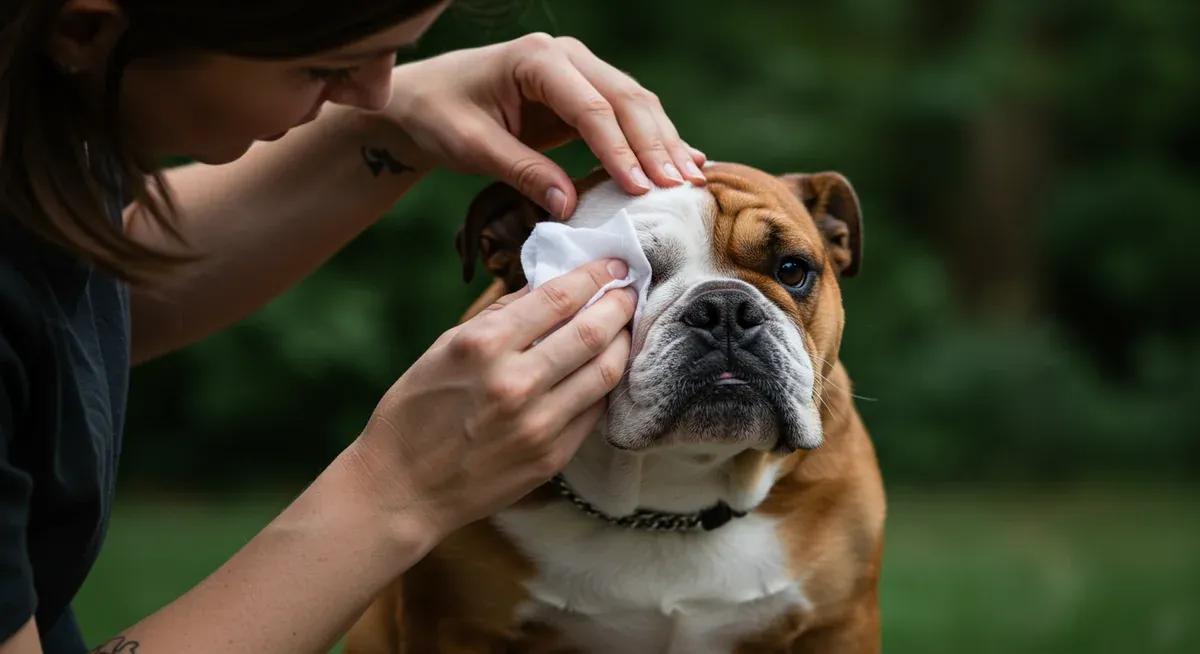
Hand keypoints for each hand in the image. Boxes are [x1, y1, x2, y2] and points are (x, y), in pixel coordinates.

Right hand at [345, 259, 635, 540]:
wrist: (402, 489)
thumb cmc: (415, 411)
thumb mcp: (444, 347)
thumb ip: (499, 316)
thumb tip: (547, 286)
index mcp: (484, 346)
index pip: (558, 298)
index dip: (595, 276)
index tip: (613, 266)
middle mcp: (515, 383)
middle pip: (593, 332)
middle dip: (620, 304)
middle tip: (630, 291)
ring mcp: (538, 424)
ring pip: (606, 372)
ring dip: (623, 343)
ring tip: (625, 328)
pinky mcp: (551, 456)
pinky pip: (594, 411)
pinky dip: (604, 384)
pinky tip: (604, 370)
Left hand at [386, 32, 706, 218]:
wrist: (424, 100)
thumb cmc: (440, 117)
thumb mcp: (472, 147)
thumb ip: (523, 172)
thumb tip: (571, 205)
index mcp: (536, 60)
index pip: (592, 107)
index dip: (620, 150)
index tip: (640, 189)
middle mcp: (566, 58)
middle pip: (626, 100)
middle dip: (655, 146)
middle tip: (678, 188)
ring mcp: (580, 73)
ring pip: (636, 104)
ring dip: (664, 143)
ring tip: (690, 181)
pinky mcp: (584, 95)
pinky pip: (627, 115)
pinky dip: (654, 140)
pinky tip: (683, 161)